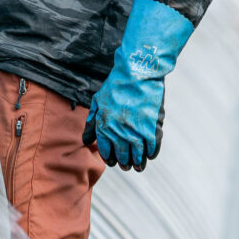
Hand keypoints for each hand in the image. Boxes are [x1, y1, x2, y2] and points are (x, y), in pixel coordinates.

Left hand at [83, 0, 193, 170]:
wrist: (137, 73)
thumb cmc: (116, 85)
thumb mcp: (98, 102)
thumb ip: (92, 122)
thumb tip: (85, 140)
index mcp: (104, 126)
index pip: (106, 150)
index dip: (109, 158)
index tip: (113, 161)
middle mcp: (119, 132)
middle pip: (122, 155)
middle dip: (124, 162)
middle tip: (127, 166)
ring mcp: (136, 131)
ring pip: (137, 154)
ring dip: (138, 162)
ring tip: (138, 166)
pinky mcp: (151, 128)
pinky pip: (152, 147)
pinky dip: (151, 152)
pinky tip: (150, 154)